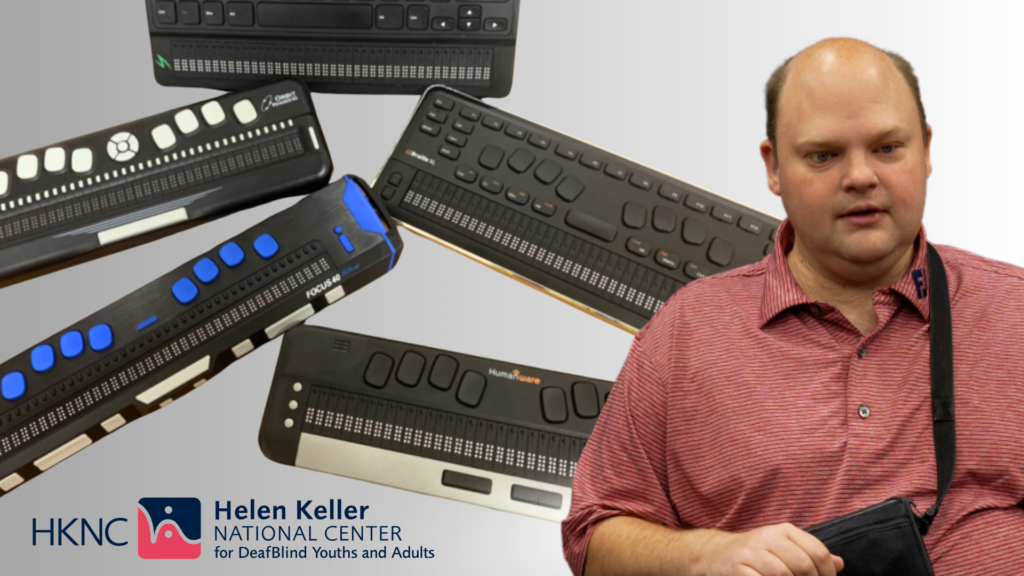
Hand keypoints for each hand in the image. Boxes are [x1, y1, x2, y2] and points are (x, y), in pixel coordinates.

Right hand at [695, 523, 843, 575]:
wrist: (712, 555)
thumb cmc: (752, 554)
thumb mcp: (781, 547)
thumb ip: (809, 553)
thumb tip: (839, 564)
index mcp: (782, 530)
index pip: (817, 552)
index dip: (827, 575)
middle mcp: (767, 538)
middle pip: (804, 566)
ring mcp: (750, 554)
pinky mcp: (737, 570)